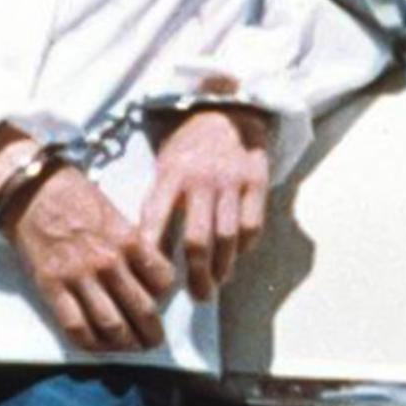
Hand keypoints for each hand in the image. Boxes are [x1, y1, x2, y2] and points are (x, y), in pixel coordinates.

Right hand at [0, 150, 177, 353]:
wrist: (34, 190)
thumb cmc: (76, 197)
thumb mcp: (116, 215)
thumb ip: (132, 245)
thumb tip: (146, 275)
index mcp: (129, 240)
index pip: (163, 280)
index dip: (166, 298)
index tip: (162, 305)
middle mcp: (109, 261)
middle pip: (142, 309)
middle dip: (152, 332)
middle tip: (153, 341)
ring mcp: (79, 276)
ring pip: (112, 324)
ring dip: (125, 344)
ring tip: (129, 348)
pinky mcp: (52, 286)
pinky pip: (76, 327)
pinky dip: (90, 344)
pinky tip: (98, 347)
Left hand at [142, 105, 272, 299]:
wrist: (228, 109)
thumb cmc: (190, 148)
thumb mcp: (165, 168)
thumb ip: (158, 205)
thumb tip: (148, 254)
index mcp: (171, 175)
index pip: (157, 224)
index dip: (155, 259)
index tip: (155, 284)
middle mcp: (201, 179)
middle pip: (197, 240)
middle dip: (196, 275)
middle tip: (198, 296)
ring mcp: (232, 180)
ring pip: (227, 238)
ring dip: (223, 267)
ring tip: (217, 282)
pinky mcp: (257, 180)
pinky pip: (252, 224)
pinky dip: (245, 247)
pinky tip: (237, 256)